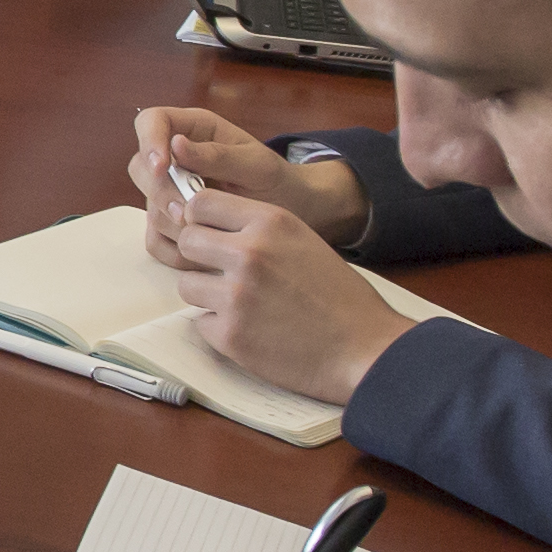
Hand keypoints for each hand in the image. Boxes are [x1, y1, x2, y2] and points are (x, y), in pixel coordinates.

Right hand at [129, 105, 372, 250]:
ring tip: (206, 232)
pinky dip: (173, 250)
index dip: (149, 142)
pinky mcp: (172, 224)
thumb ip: (218, 156)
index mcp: (194, 130)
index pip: (151, 122)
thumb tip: (177, 145)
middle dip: (160, 192)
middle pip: (140, 167)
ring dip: (170, 223)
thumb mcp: (255, 164)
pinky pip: (156, 239)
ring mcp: (170, 193)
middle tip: (187, 213)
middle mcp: (175, 160)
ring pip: (146, 206)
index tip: (162, 168)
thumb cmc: (276, 180)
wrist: (290, 213)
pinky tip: (201, 255)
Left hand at [142, 189, 417, 405]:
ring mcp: (236, 294)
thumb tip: (205, 225)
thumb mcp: (303, 241)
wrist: (364, 349)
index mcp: (270, 222)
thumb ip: (257, 230)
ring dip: (207, 295)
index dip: (200, 219)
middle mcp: (249, 252)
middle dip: (199, 257)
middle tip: (222, 274)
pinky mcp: (230, 334)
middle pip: (187, 240)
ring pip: (187, 284)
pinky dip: (220, 327)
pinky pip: (201, 323)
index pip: (201, 202)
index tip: (210, 235)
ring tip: (242, 305)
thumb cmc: (339, 297)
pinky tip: (251, 330)